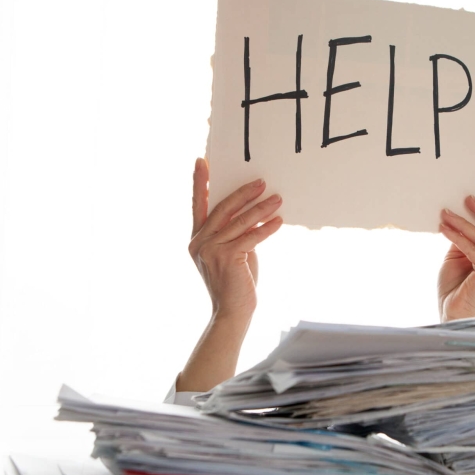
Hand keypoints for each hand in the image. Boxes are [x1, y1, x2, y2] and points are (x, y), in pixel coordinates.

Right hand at [189, 158, 282, 318]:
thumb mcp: (232, 252)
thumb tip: (255, 213)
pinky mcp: (226, 257)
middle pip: (222, 208)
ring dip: (261, 208)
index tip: (202, 161)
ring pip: (239, 221)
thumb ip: (235, 233)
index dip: (199, 183)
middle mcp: (199, 242)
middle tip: (261, 181)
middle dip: (243, 193)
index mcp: (196, 239)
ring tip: (278, 198)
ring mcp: (210, 250)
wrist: (232, 312)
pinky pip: (250, 236)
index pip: (198, 205)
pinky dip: (266, 228)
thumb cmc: (235, 283)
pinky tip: (278, 220)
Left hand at [437, 192, 474, 321]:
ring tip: (445, 213)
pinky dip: (457, 237)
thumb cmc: (454, 288)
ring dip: (462, 222)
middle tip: (469, 197)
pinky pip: (472, 248)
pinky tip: (444, 229)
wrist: (452, 313)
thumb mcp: (458, 257)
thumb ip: (464, 241)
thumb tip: (459, 219)